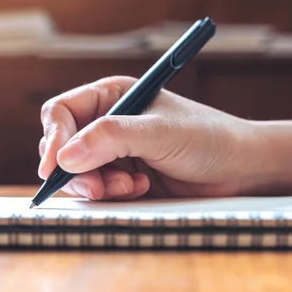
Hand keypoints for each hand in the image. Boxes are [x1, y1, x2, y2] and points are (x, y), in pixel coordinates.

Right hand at [38, 76, 265, 199]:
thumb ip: (111, 139)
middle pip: (63, 147)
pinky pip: (98, 190)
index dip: (53, 139)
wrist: (239, 168)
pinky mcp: (123, 178)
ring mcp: (114, 153)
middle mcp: (108, 123)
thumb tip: (64, 156)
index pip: (62, 112)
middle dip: (77, 170)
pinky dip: (112, 195)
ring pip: (77, 173)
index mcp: (112, 96)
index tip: (55, 167)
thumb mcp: (159, 133)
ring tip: (131, 187)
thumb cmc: (207, 137)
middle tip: (98, 188)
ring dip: (97, 185)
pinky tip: (140, 189)